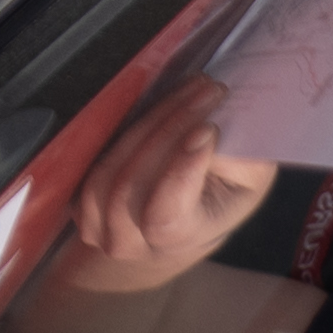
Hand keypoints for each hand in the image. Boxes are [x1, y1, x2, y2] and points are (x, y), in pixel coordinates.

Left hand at [49, 76, 278, 294]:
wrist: (183, 216)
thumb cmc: (221, 193)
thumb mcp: (248, 179)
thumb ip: (237, 154)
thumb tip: (215, 117)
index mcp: (179, 243)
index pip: (164, 217)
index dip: (181, 170)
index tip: (208, 129)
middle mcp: (135, 245)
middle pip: (132, 183)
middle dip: (171, 125)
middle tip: (206, 88)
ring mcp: (102, 229)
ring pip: (109, 169)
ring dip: (149, 120)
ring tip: (185, 92)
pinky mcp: (84, 204)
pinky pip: (93, 161)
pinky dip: (125, 126)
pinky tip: (158, 106)